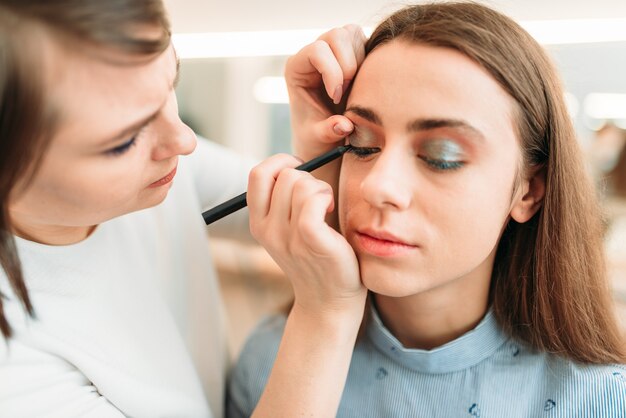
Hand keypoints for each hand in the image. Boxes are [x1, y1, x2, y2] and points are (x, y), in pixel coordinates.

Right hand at [247, 154, 365, 315]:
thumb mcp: (289, 229)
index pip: (257, 174)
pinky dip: (325, 198)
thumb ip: (284, 200)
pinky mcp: (310, 240)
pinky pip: (313, 200)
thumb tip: (294, 164)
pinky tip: (330, 211)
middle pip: (286, 175)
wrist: (329, 300)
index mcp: (258, 223)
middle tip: (320, 200)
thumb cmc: (316, 257)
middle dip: (309, 178)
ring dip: (321, 188)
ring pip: (302, 183)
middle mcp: (268, 229)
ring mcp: (287, 236)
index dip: (281, 163)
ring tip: (327, 208)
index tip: (301, 172)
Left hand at [285, 25, 366, 160]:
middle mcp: (314, 53)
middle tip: (347, 93)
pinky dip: (370, 60)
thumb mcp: (318, 138)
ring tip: (354, 89)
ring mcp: (334, 49)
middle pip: (337, 36)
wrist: (327, 137)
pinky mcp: (353, 51)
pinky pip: (367, 41)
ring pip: (353, 34)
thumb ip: (328, 131)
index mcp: (297, 68)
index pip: (317, 51)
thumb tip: (344, 125)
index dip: (332, 72)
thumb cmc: (316, 136)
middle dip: (348, 66)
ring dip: (360, 62)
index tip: (336, 97)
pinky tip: (364, 84)